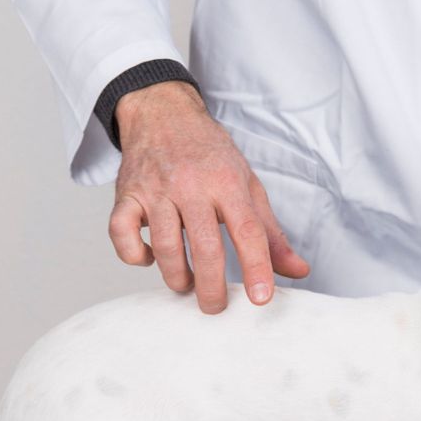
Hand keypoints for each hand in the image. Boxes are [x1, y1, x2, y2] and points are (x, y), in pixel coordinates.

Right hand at [107, 81, 309, 313]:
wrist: (163, 113)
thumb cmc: (210, 155)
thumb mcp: (248, 185)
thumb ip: (270, 232)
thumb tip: (298, 271)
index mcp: (228, 182)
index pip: (248, 231)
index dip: (258, 267)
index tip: (262, 299)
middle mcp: (191, 185)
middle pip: (205, 247)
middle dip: (212, 287)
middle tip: (216, 307)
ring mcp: (155, 190)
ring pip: (165, 247)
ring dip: (177, 277)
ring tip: (187, 284)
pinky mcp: (125, 195)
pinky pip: (122, 235)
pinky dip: (135, 255)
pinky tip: (149, 258)